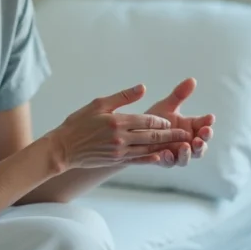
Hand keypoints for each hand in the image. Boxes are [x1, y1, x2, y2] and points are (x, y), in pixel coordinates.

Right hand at [46, 84, 191, 169]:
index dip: (161, 121)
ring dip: (165, 148)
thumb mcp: (98, 104)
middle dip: (171, 135)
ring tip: (179, 147)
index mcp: (118, 121)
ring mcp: (119, 151)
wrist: (64, 147)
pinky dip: (150, 159)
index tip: (172, 121)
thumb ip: (122, 97)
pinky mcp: (115, 161)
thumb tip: (143, 88)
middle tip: (186, 135)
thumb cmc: (79, 122)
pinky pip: (137, 161)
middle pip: (152, 136)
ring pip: (147, 149)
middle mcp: (121, 137)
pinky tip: (160, 158)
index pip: (146, 120)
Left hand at [144, 78, 214, 167]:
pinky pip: (169, 162)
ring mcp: (177, 153)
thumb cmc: (155, 118)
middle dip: (204, 140)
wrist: (135, 131)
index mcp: (191, 127)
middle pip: (201, 146)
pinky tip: (166, 153)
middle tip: (204, 133)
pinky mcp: (164, 160)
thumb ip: (179, 95)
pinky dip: (169, 159)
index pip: (204, 125)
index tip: (210, 117)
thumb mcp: (167, 106)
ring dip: (189, 153)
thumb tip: (192, 79)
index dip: (208, 122)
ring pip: (188, 157)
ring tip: (186, 146)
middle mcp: (187, 142)